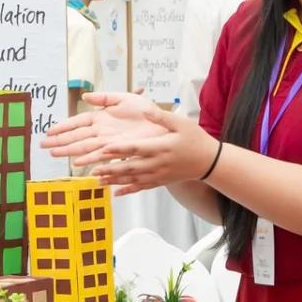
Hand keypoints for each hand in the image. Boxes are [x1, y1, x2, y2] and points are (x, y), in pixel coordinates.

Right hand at [42, 92, 166, 161]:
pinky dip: (88, 159)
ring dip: (68, 151)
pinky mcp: (117, 150)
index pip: (77, 122)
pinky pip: (99, 155)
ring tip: (54, 154)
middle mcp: (101, 131)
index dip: (63, 127)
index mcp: (100, 117)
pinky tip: (76, 163)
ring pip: (83, 147)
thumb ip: (104, 98)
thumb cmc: (145, 111)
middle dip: (59, 141)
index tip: (50, 131)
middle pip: (76, 136)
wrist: (162, 124)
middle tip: (43, 146)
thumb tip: (85, 96)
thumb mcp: (124, 98)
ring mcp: (107, 142)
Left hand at [46, 93, 215, 193]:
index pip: (135, 148)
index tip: (104, 148)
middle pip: (130, 167)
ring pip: (132, 179)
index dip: (119, 149)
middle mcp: (157, 163)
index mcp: (161, 147)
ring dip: (114, 180)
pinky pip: (141, 187)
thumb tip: (144, 108)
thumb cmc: (195, 139)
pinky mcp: (160, 181)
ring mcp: (158, 175)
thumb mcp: (180, 123)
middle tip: (92, 168)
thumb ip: (161, 117)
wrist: (209, 161)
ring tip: (98, 180)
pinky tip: (115, 193)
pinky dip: (127, 190)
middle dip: (110, 168)